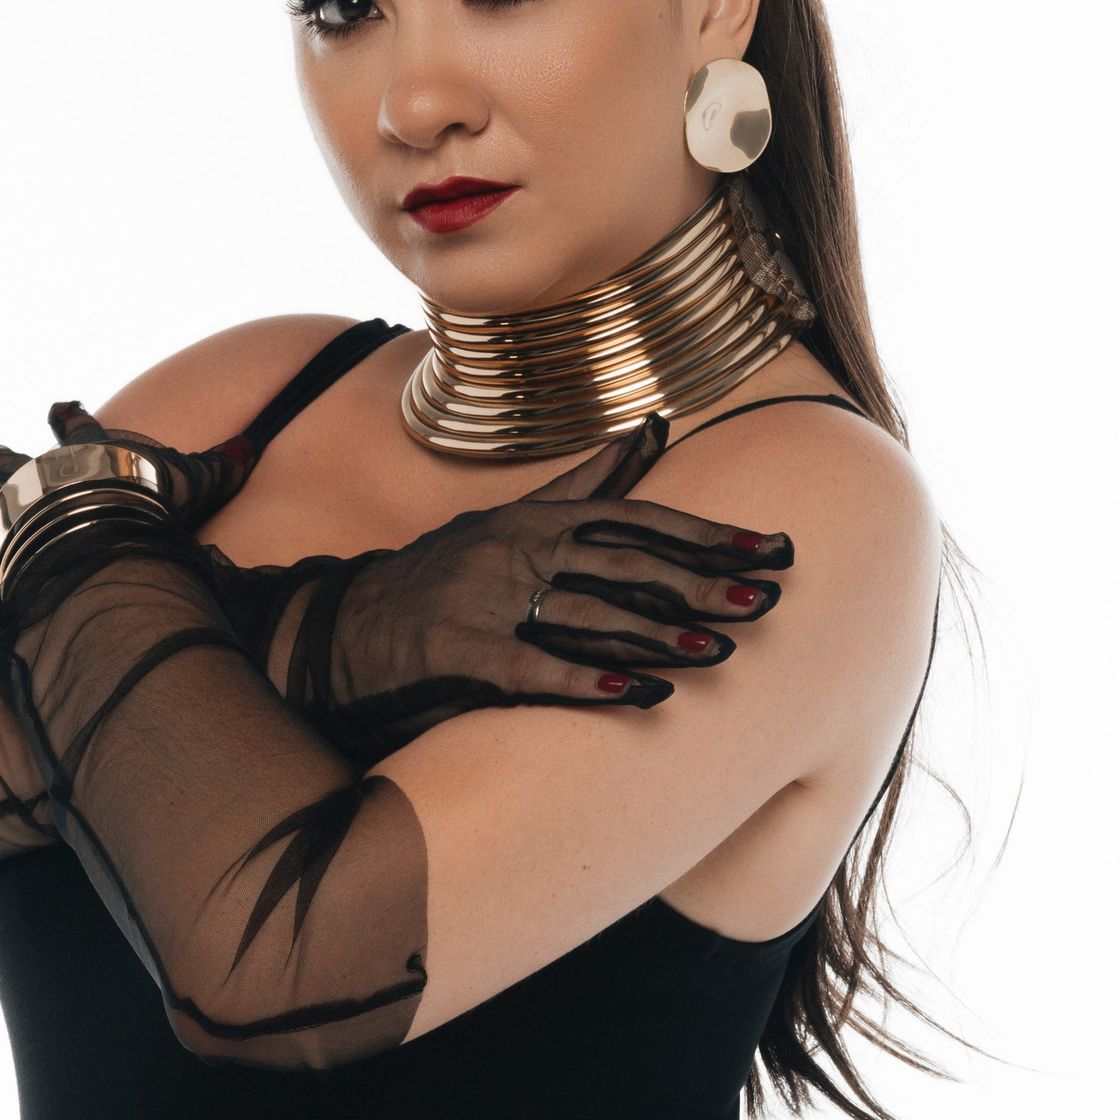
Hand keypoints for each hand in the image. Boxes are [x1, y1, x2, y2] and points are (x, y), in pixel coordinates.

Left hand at [0, 400, 266, 597]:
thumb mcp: (195, 481)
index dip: (70, 418)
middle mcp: (35, 478)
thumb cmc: (150, 504)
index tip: (58, 402)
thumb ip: (222, 466)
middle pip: (9, 465)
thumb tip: (256, 447)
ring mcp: (3, 513)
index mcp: (84, 457)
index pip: (77, 429)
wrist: (104, 531)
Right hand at [282, 416, 792, 758]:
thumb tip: (650, 426)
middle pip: (624, 564)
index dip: (707, 535)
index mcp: (537, 518)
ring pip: (587, 613)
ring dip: (658, 633)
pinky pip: (532, 666)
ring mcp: (485, 599)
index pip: (638, 519)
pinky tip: (639, 693)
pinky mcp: (459, 652)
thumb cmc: (444, 576)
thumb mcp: (513, 519)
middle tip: (767, 600)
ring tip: (720, 652)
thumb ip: (588, 482)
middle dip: (700, 583)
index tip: (774, 549)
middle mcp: (516, 549)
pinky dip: (587, 679)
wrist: (344, 629)